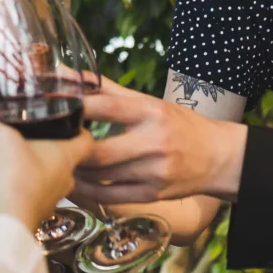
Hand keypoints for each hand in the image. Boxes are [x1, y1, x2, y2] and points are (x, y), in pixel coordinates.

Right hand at [0, 96, 94, 231]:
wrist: (7, 221)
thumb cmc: (17, 175)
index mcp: (66, 157)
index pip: (86, 140)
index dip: (79, 128)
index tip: (66, 119)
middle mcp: (61, 178)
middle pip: (55, 156)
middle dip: (35, 144)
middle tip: (18, 130)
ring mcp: (45, 197)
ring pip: (31, 173)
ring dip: (11, 161)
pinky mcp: (26, 210)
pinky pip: (14, 188)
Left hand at [70, 77, 246, 205]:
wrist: (218, 157)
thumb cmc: (178, 125)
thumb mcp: (148, 102)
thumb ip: (106, 90)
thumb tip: (68, 75)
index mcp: (151, 112)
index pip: (107, 107)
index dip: (76, 108)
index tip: (54, 108)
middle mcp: (154, 142)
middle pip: (100, 152)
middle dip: (72, 150)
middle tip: (53, 146)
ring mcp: (154, 172)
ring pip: (102, 177)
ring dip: (76, 172)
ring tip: (60, 163)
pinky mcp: (153, 194)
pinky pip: (111, 197)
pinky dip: (88, 192)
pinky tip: (76, 184)